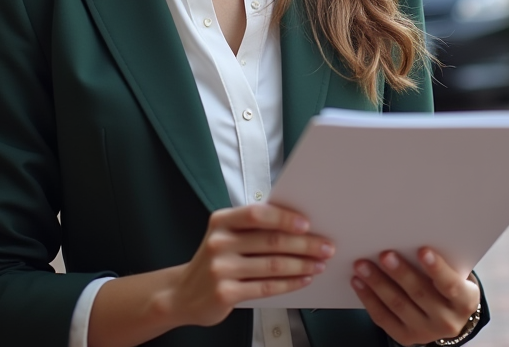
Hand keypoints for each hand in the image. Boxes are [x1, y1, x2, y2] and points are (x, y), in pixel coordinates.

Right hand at [165, 204, 335, 326]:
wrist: (183, 294)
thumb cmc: (214, 260)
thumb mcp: (225, 236)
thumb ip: (253, 229)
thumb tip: (298, 225)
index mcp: (221, 221)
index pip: (257, 214)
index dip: (284, 217)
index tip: (308, 223)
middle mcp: (219, 243)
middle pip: (271, 241)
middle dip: (304, 244)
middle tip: (326, 246)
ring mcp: (220, 269)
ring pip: (272, 266)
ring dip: (302, 265)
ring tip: (319, 264)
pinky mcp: (225, 293)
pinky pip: (266, 287)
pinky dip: (290, 284)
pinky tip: (303, 280)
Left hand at [351, 248, 479, 346]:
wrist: (448, 315)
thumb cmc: (449, 283)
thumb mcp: (455, 273)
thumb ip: (440, 260)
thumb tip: (411, 235)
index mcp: (465, 302)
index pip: (451, 286)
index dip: (437, 269)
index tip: (422, 250)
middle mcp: (447, 321)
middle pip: (420, 295)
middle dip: (400, 273)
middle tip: (384, 254)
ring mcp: (426, 332)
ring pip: (398, 306)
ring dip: (378, 283)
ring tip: (362, 265)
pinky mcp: (406, 337)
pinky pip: (383, 318)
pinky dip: (368, 299)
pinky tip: (358, 282)